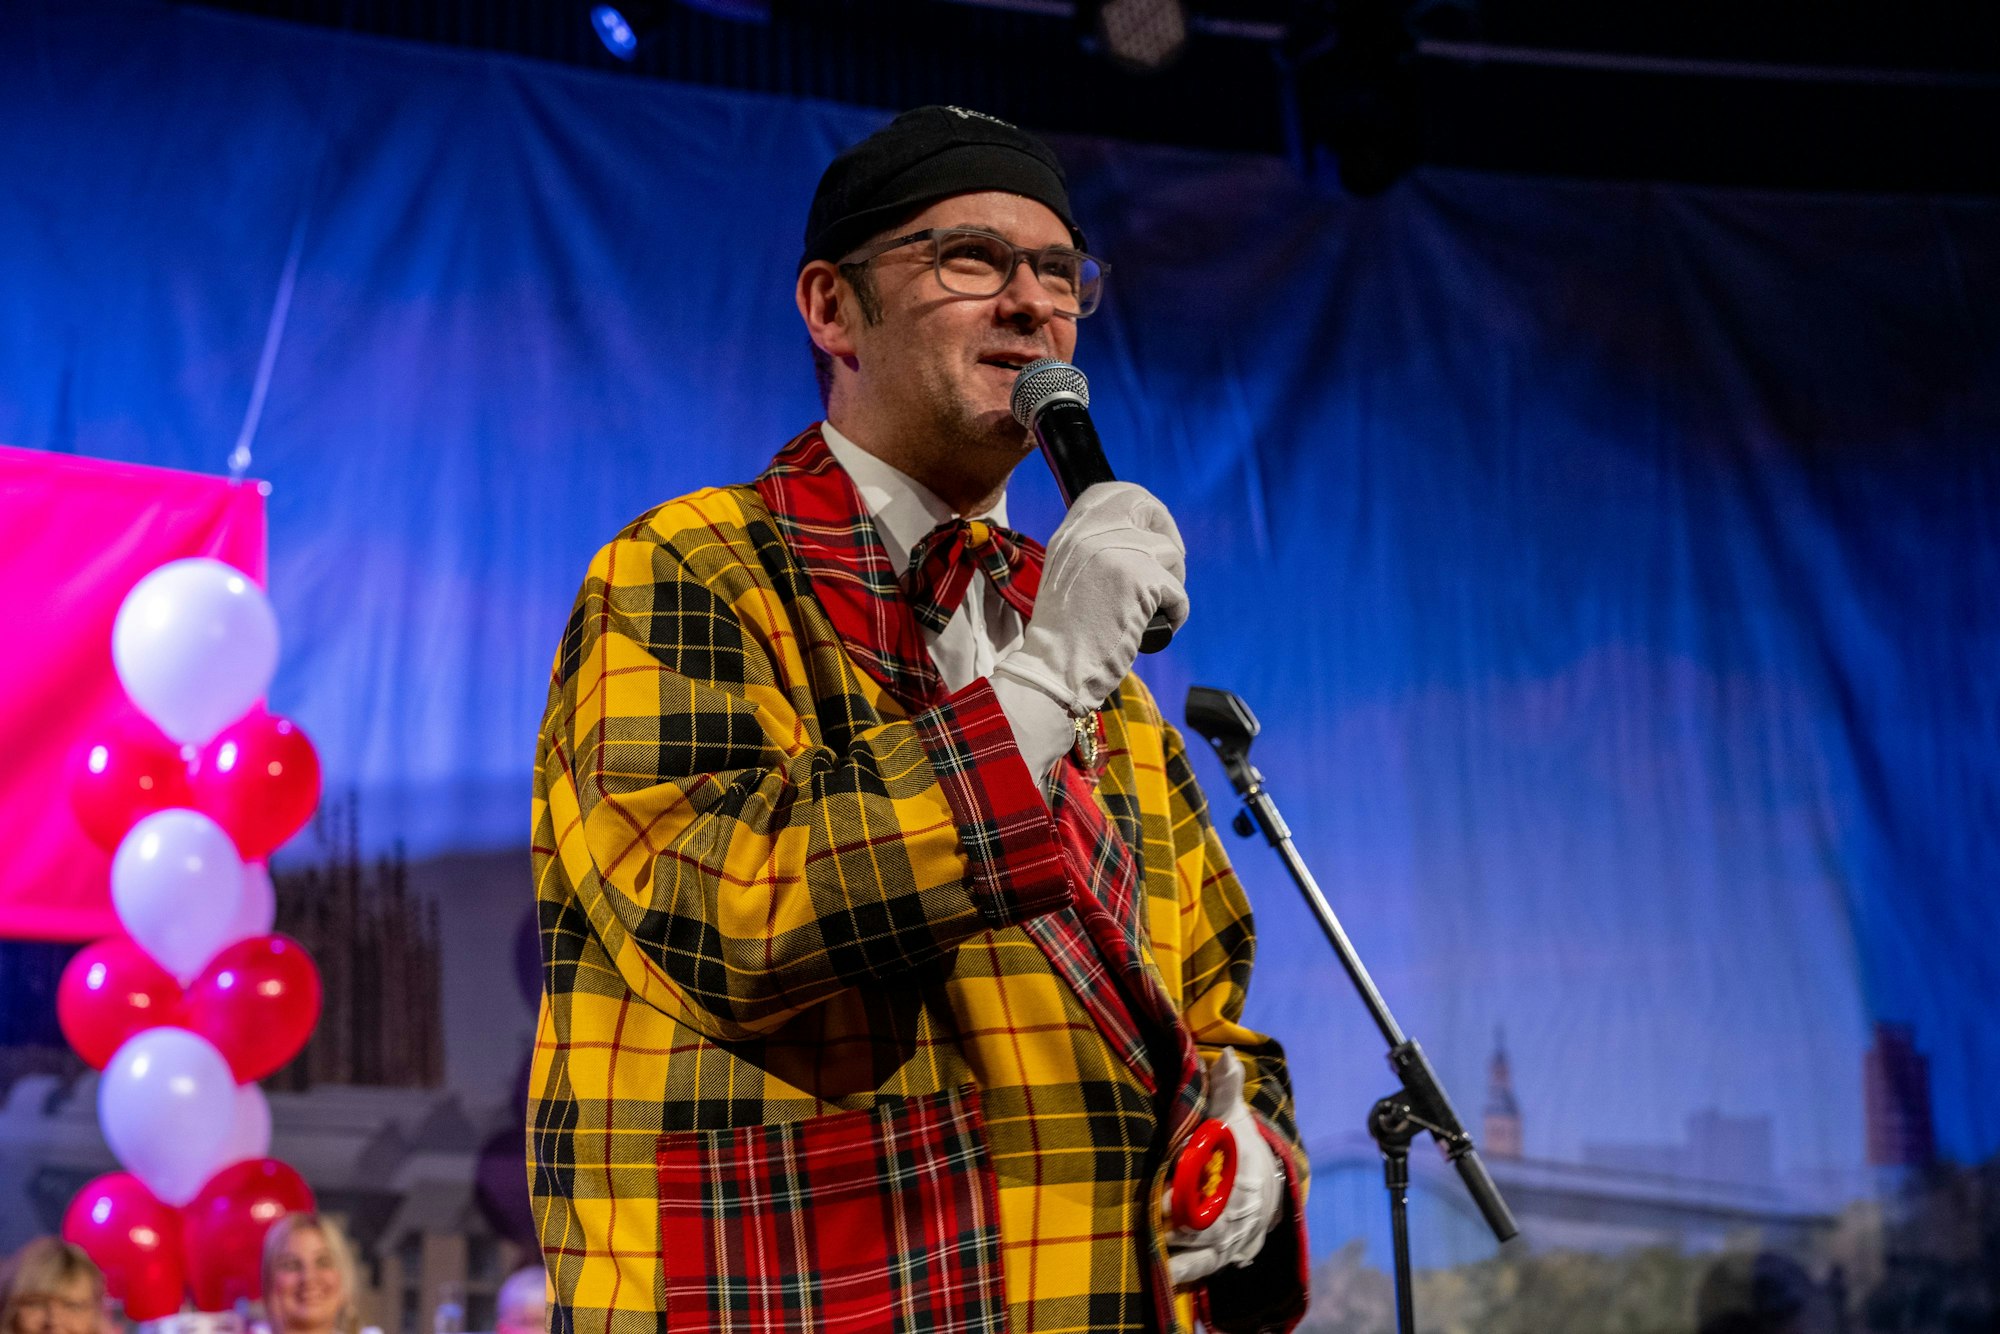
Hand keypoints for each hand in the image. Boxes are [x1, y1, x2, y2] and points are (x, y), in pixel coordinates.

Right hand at [993, 482, 1187, 718]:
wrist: (1055, 670)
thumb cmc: (1064, 637)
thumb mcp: (1067, 577)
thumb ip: (1094, 551)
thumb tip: (1141, 539)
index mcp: (1070, 533)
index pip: (1111, 491)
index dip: (1141, 504)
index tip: (1152, 528)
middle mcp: (1090, 535)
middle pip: (1147, 506)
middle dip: (1168, 533)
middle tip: (1171, 565)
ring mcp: (1115, 553)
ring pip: (1170, 552)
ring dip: (1173, 583)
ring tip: (1155, 610)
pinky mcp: (1139, 579)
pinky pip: (1178, 590)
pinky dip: (1176, 613)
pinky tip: (1156, 630)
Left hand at [1166, 1049, 1284, 1286]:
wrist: (1267, 1176)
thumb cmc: (1238, 1140)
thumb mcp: (1233, 1113)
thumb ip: (1225, 1088)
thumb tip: (1228, 1055)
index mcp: (1246, 1176)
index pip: (1220, 1191)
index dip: (1190, 1197)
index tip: (1164, 1197)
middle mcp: (1246, 1212)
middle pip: (1211, 1227)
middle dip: (1181, 1229)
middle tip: (1149, 1229)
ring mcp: (1241, 1238)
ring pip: (1210, 1254)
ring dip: (1183, 1260)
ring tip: (1155, 1263)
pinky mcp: (1234, 1255)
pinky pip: (1211, 1269)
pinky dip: (1189, 1274)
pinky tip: (1164, 1275)